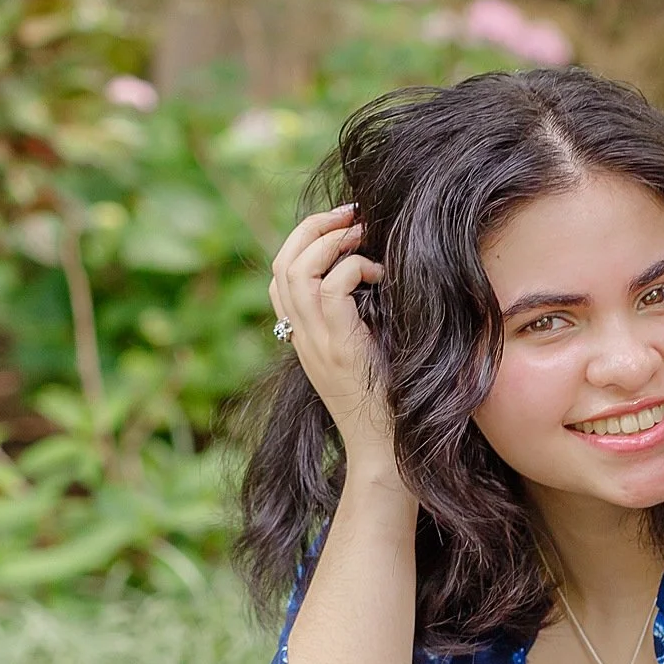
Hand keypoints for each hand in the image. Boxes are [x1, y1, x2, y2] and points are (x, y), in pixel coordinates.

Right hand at [269, 204, 395, 480]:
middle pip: (282, 264)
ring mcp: (316, 342)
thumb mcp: (363, 352)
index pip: (279, 278)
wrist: (383, 448)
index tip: (338, 227)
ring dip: (332, 242)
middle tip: (351, 215)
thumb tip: (374, 277)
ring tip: (363, 236)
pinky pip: (333, 289)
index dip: (301, 243)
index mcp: (302, 337)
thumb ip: (356, 319)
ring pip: (299, 270)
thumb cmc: (385, 402)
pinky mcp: (338, 347)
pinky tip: (381, 276)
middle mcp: (302, 337)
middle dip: (313, 228)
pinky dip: (356, 269)